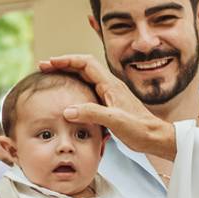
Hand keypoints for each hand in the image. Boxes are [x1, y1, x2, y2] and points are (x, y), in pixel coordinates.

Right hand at [38, 54, 175, 158]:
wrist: (154, 137)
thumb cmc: (139, 129)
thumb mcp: (115, 121)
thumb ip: (92, 114)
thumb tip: (68, 110)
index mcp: (110, 85)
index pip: (85, 63)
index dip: (66, 60)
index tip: (49, 63)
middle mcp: (110, 86)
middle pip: (83, 66)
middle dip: (63, 64)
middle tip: (44, 67)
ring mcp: (110, 94)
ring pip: (85, 77)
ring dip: (68, 74)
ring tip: (52, 77)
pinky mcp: (110, 104)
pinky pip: (89, 90)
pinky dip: (75, 87)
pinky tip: (68, 96)